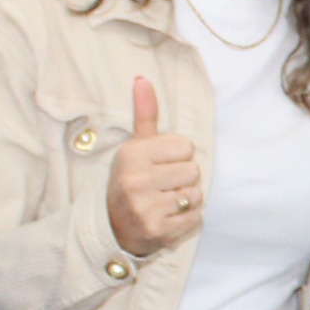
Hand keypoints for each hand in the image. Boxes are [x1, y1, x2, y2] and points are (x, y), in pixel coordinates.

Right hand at [105, 76, 202, 256]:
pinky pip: (196, 218)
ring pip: (196, 195)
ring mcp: (145, 208)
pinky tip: (168, 217)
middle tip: (163, 186)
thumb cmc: (132, 180)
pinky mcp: (158, 231)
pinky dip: (188, 219)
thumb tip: (143, 78)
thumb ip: (146, 114)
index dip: (179, 157)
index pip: (186, 147)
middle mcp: (135, 180)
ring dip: (186, 200)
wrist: (114, 227)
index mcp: (132, 155)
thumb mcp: (135, 147)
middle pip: (194, 171)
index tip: (161, 166)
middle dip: (184, 179)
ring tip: (165, 202)